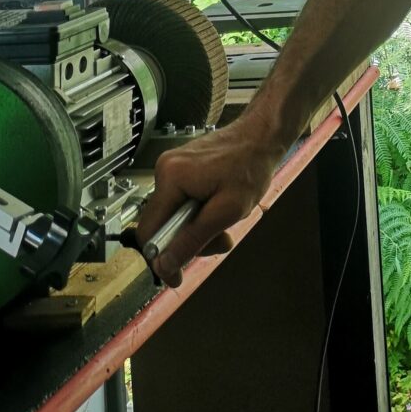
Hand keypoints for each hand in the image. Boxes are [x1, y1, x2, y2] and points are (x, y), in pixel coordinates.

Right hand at [134, 122, 279, 286]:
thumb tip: (166, 264)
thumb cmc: (251, 167)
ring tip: (226, 222)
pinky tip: (219, 208)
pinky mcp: (180, 169)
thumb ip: (194, 239)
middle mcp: (164, 169)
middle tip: (219, 241)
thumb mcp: (228, 210)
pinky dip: (199, 214)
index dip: (160, 258)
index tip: (175, 276)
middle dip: (188, 241)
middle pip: (161, 225)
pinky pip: (180, 203)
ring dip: (197, 229)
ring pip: (172, 217)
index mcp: (171, 177)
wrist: (262, 136)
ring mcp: (171, 167)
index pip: (148, 231)